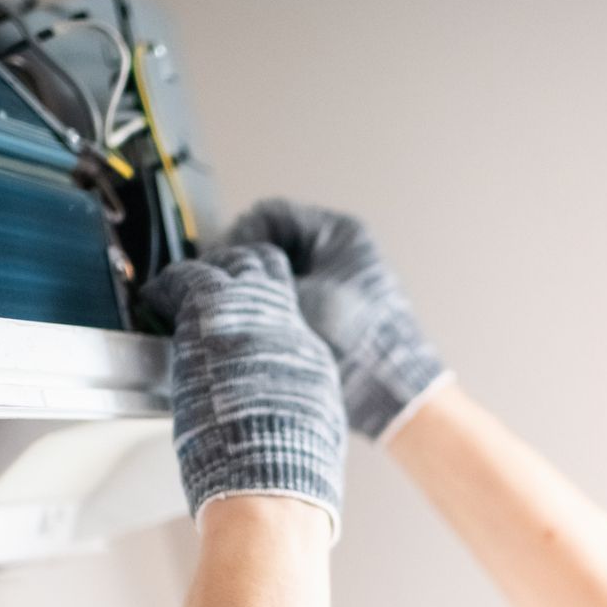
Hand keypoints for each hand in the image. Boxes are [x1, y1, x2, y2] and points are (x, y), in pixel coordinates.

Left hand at [141, 244, 345, 542]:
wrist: (272, 490)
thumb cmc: (284, 488)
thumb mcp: (307, 445)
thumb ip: (294, 421)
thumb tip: (282, 431)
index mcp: (311, 362)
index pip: (288, 319)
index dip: (262, 316)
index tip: (242, 323)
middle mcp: (287, 330)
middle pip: (269, 276)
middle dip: (243, 276)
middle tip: (215, 287)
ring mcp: (253, 318)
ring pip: (232, 266)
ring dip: (208, 274)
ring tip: (182, 286)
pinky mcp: (214, 314)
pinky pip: (187, 277)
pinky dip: (166, 285)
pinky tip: (153, 296)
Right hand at [227, 199, 451, 442]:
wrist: (392, 391)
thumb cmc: (356, 341)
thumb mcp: (297, 300)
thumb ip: (252, 282)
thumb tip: (214, 279)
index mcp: (337, 232)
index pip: (269, 215)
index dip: (239, 237)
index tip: (226, 268)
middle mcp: (337, 249)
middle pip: (270, 242)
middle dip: (245, 266)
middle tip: (226, 292)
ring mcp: (334, 280)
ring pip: (276, 272)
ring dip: (255, 290)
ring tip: (240, 313)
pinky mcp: (330, 310)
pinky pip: (288, 297)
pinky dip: (270, 308)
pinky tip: (258, 329)